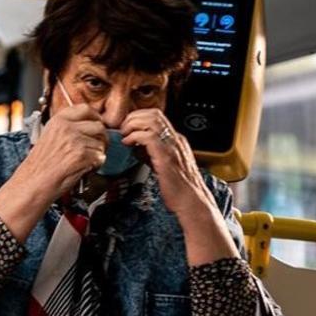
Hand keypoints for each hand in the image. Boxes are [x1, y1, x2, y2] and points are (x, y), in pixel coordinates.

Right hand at [0, 105, 105, 240]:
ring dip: (98, 154)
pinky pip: (100, 157)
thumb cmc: (40, 165)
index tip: (97, 125)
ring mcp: (75, 140)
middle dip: (101, 138)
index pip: (85, 109)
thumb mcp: (50, 137)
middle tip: (96, 148)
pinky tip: (85, 169)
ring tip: (86, 161)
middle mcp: (67, 127)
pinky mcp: (82, 155)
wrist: (33, 183)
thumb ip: (68, 129)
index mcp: (58, 120)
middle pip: (98, 126)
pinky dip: (96, 165)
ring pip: (101, 143)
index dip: (95, 117)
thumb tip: (89, 127)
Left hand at [120, 109, 236, 263]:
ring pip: (151, 121)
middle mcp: (176, 140)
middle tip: (123, 128)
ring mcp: (172, 146)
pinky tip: (129, 143)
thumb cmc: (178, 188)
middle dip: (134, 117)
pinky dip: (134, 136)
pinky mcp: (166, 156)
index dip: (140, 116)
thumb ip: (151, 153)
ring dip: (133, 124)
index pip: (157, 116)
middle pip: (154, 114)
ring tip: (124, 134)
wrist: (192, 202)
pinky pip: (148, 136)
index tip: (128, 125)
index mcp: (176, 140)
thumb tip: (135, 147)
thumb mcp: (163, 165)